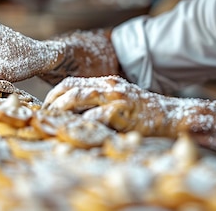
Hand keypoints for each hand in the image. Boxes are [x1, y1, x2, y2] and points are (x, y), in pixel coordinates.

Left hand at [43, 75, 195, 137]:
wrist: (173, 115)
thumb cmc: (146, 112)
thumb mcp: (122, 100)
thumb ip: (102, 102)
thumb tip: (76, 115)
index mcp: (107, 82)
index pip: (72, 82)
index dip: (54, 94)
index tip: (45, 107)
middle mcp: (109, 86)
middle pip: (70, 88)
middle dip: (52, 102)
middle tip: (42, 117)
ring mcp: (115, 98)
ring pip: (78, 98)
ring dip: (61, 111)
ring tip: (52, 123)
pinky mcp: (122, 112)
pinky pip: (95, 117)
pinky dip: (81, 124)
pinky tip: (74, 132)